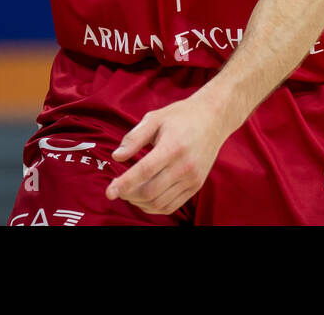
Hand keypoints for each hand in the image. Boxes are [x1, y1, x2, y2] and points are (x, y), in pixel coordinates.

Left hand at [105, 92, 234, 215]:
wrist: (213, 119)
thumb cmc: (181, 116)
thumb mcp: (155, 118)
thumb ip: (134, 138)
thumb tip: (116, 157)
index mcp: (172, 146)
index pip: (144, 171)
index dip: (124, 184)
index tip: (109, 191)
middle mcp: (184, 166)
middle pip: (150, 191)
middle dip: (128, 195)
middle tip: (117, 189)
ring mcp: (192, 178)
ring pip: (160, 203)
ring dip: (139, 203)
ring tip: (129, 193)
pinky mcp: (196, 186)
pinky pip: (172, 206)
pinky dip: (154, 207)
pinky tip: (144, 198)